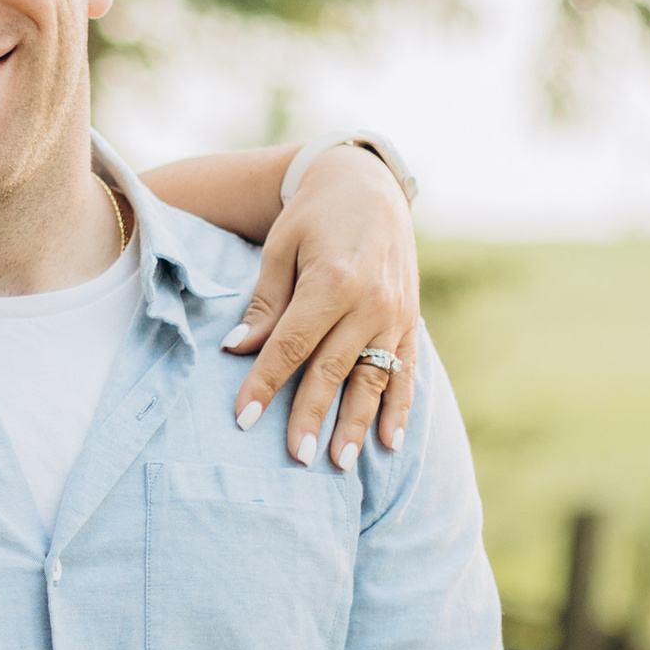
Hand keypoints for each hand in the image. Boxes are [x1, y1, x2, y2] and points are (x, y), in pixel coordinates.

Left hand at [221, 145, 418, 471]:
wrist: (369, 185)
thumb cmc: (314, 217)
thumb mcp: (281, 248)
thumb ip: (265, 303)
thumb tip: (239, 350)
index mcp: (332, 281)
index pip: (292, 345)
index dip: (265, 384)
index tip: (243, 418)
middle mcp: (370, 302)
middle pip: (333, 370)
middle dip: (312, 416)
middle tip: (295, 459)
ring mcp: (395, 314)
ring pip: (373, 379)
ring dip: (357, 424)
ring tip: (340, 464)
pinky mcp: (411, 321)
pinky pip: (406, 372)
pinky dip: (400, 409)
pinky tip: (390, 444)